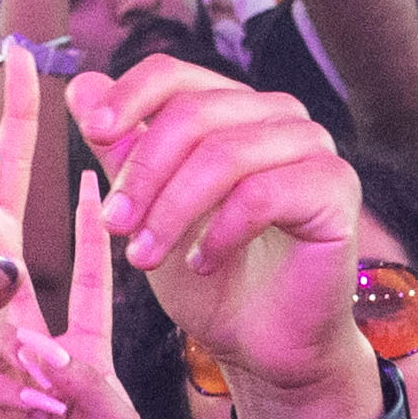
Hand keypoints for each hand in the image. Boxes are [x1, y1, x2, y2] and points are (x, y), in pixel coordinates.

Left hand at [73, 60, 388, 418]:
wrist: (261, 344)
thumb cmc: (207, 277)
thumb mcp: (147, 211)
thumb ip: (120, 151)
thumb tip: (81, 87)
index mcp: (231, 109)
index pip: (173, 74)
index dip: (128, 97)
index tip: (92, 134)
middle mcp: (277, 117)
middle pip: (194, 113)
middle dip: (143, 172)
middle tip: (114, 225)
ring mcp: (312, 148)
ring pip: (225, 154)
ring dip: (172, 209)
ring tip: (144, 258)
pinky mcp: (336, 189)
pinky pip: (265, 194)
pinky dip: (221, 231)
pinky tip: (203, 262)